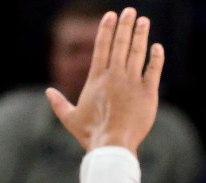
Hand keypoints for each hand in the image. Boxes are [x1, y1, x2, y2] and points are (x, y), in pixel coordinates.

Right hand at [45, 8, 162, 152]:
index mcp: (97, 79)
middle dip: (126, 25)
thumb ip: (59, 104)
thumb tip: (48, 92)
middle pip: (121, 44)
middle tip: (130, 11)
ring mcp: (132, 83)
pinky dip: (156, 57)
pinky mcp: (148, 93)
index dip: (106, 29)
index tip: (111, 15)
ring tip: (143, 21)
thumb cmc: (90, 134)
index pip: (102, 47)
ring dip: (141, 34)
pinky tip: (157, 47)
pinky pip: (154, 70)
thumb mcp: (70, 118)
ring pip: (138, 52)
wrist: (112, 145)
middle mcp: (115, 76)